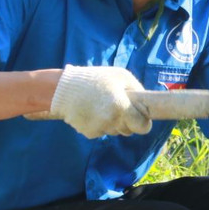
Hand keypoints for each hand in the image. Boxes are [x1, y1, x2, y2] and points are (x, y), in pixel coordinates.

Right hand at [37, 65, 151, 138]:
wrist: (63, 89)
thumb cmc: (95, 79)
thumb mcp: (121, 76)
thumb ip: (137, 89)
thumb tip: (146, 103)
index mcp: (121, 107)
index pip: (142, 127)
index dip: (143, 123)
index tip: (140, 117)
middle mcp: (111, 121)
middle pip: (129, 130)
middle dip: (127, 121)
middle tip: (118, 106)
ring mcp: (100, 129)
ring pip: (115, 131)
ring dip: (113, 122)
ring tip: (102, 105)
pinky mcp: (89, 133)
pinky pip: (102, 131)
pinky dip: (100, 124)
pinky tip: (92, 111)